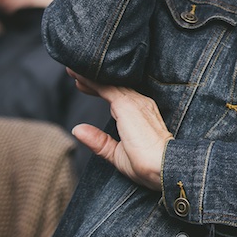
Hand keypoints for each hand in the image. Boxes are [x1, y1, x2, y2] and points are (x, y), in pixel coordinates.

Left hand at [68, 69, 172, 190]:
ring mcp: (135, 103)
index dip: (99, 89)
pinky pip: (107, 89)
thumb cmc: (145, 164)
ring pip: (110, 85)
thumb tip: (78, 129)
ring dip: (91, 78)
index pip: (117, 96)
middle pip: (114, 87)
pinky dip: (92, 82)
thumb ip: (99, 141)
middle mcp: (140, 104)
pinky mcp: (128, 106)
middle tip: (75, 72)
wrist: (162, 166)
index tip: (83, 84)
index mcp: (140, 114)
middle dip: (94, 80)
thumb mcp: (116, 153)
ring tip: (73, 70)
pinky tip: (79, 77)